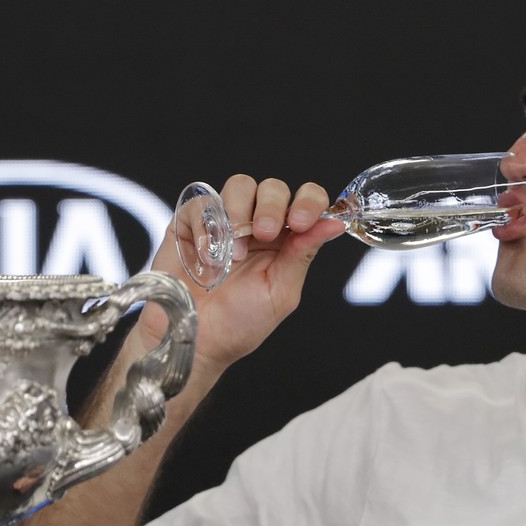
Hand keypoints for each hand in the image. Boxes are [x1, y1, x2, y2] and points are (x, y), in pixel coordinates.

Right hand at [139, 175, 345, 373]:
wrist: (195, 339)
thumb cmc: (239, 323)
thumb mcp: (280, 291)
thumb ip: (303, 253)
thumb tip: (335, 224)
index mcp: (285, 240)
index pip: (306, 201)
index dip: (308, 201)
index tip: (302, 221)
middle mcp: (256, 224)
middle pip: (272, 188)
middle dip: (272, 206)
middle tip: (265, 234)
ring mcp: (224, 220)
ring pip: (240, 185)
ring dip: (239, 215)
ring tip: (233, 254)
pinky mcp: (191, 221)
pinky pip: (202, 203)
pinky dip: (207, 228)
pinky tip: (208, 257)